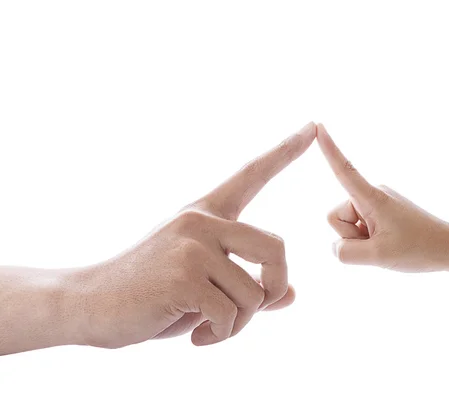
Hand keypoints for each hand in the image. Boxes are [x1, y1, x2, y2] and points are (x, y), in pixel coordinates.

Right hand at [68, 122, 315, 348]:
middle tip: (252, 308)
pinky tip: (197, 338)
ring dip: (239, 323)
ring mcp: (192, 245)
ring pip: (254, 293)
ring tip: (209, 327)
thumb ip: (246, 288)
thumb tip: (291, 294)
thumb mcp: (203, 287)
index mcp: (205, 214)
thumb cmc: (150, 295)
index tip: (312, 126)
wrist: (89, 304)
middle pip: (277, 248)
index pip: (251, 175)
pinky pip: (231, 314)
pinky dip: (222, 335)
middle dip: (273, 287)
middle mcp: (201, 221)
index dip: (285, 152)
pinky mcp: (184, 275)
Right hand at [316, 124, 448, 271]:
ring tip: (386, 244)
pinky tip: (388, 243)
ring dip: (360, 240)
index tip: (317, 126)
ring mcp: (376, 202)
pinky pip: (358, 227)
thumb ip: (345, 252)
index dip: (329, 150)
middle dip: (350, 236)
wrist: (448, 248)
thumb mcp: (377, 257)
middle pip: (336, 217)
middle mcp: (372, 193)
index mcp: (372, 197)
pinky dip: (367, 240)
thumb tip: (336, 246)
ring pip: (346, 225)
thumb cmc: (418, 249)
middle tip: (379, 244)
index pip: (345, 170)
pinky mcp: (380, 211)